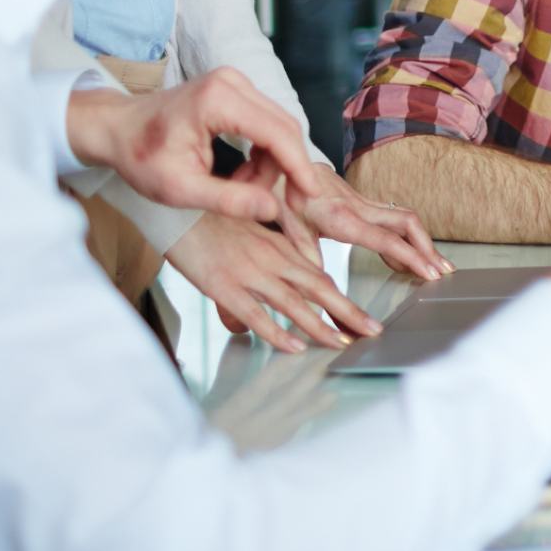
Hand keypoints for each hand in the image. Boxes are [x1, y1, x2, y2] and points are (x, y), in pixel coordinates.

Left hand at [66, 68, 330, 223]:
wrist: (115, 129)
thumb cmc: (139, 156)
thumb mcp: (179, 189)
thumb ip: (227, 199)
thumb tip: (272, 208)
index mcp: (217, 101)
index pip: (278, 133)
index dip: (299, 168)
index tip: (308, 197)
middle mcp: (232, 82)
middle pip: (284, 128)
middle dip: (284, 170)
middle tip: (277, 204)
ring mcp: (235, 82)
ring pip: (277, 128)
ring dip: (269, 164)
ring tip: (238, 189)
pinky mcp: (235, 90)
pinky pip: (266, 123)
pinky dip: (260, 153)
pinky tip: (237, 174)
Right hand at [165, 212, 380, 354]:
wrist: (177, 204)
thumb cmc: (212, 218)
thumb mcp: (249, 233)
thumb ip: (269, 258)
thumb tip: (284, 282)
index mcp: (279, 246)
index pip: (319, 276)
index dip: (342, 299)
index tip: (360, 318)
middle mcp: (271, 258)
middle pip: (319, 289)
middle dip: (348, 312)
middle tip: (373, 331)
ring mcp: (248, 272)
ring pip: (294, 304)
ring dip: (321, 326)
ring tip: (341, 343)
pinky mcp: (222, 285)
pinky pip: (254, 313)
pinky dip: (276, 331)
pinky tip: (292, 346)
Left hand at [293, 169, 450, 281]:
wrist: (283, 167)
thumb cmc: (284, 197)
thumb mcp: (290, 231)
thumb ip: (307, 258)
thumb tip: (318, 288)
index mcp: (342, 219)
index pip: (386, 240)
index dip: (412, 257)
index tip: (429, 273)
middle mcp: (358, 208)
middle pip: (407, 222)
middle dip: (429, 247)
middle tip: (444, 270)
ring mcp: (362, 203)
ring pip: (403, 218)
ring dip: (421, 241)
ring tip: (432, 265)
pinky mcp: (361, 203)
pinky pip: (390, 218)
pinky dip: (403, 237)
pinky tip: (401, 256)